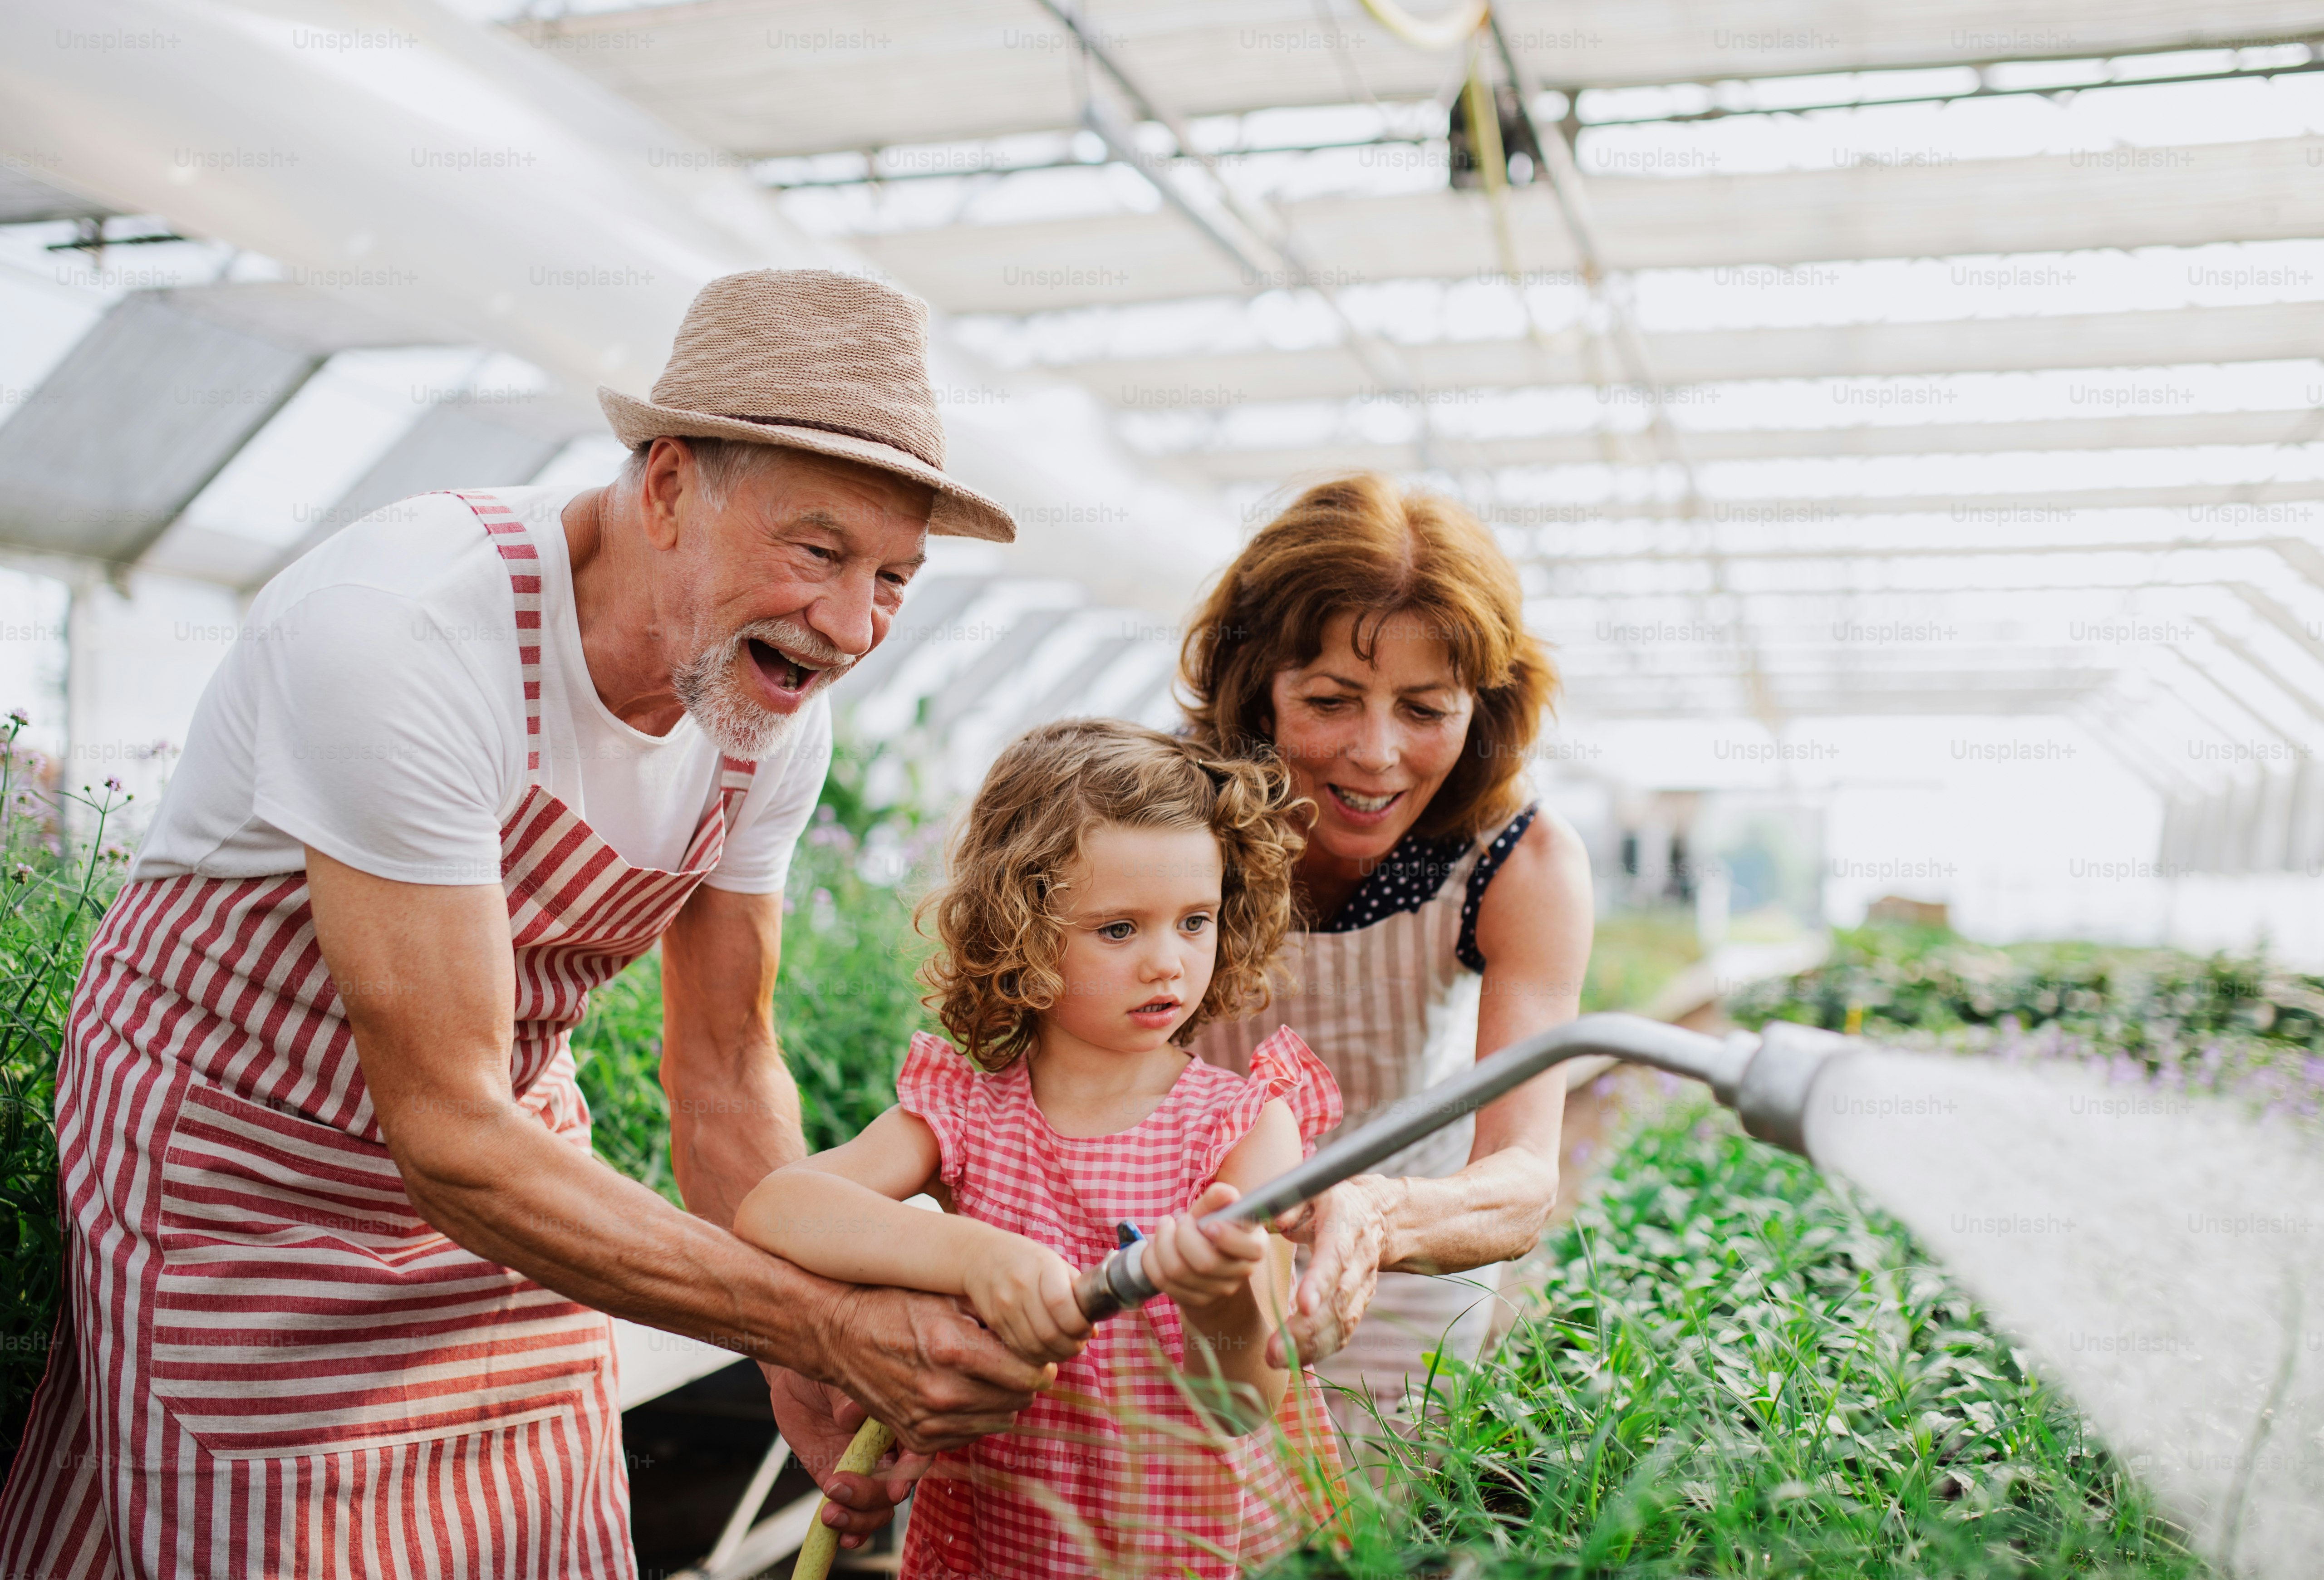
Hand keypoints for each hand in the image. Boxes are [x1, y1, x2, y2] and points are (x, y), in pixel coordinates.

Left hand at [764, 1367, 927, 1550]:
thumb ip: (847, 1395)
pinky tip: (840, 1534)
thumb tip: (850, 1416)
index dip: (913, 1469)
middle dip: (873, 1496)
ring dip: (859, 1517)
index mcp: (899, 1419)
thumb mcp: (834, 1375)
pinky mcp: (841, 1482)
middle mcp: (889, 1448)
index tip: (895, 1485)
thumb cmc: (825, 1370)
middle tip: (838, 1487)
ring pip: (881, 1506)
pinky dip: (853, 1530)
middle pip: (899, 1484)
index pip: (919, 1447)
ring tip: (829, 1512)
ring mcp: (866, 1469)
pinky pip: (855, 1513)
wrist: (796, 1378)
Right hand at [809, 1283, 1054, 1458]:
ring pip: (999, 1421)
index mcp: (953, 1349)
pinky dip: (974, 1416)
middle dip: (1024, 1380)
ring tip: (988, 1374)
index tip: (1040, 1353)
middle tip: (1014, 1360)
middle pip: (1019, 1400)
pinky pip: (970, 1436)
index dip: (1041, 1362)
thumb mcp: (945, 1293)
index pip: (1029, 1374)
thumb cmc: (892, 1303)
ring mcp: (928, 1420)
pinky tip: (962, 1390)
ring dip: (1002, 1399)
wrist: (837, 1333)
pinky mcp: (917, 1438)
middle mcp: (942, 1392)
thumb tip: (1040, 1324)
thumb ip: (992, 1310)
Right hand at [961, 1233, 1092, 1363]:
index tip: (1088, 1328)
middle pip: (1049, 1333)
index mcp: (1041, 1267)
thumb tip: (1094, 1327)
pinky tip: (1048, 1349)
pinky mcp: (996, 1322)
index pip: (1061, 1304)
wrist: (981, 1256)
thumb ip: (1077, 1291)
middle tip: (1080, 1342)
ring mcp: (1005, 1307)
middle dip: (1072, 1345)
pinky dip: (1039, 1357)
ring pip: (1035, 1348)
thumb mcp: (1056, 1263)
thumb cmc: (1027, 1259)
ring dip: (1057, 1355)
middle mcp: (1019, 1288)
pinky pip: (1020, 1350)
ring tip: (1066, 1347)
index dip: (1079, 1324)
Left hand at [1146, 1182, 1268, 1313]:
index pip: (1252, 1249)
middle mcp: (1241, 1272)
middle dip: (1182, 1236)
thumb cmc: (1210, 1229)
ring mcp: (1219, 1291)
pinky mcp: (1196, 1301)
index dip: (1227, 1237)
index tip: (1207, 1224)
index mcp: (1255, 1246)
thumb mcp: (1215, 1211)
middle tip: (1178, 1220)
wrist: (1203, 1263)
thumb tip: (1225, 1193)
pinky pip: (1164, 1282)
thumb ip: (1217, 1199)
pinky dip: (1152, 1260)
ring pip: (1179, 1272)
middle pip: (1205, 1263)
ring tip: (1164, 1229)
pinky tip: (1155, 1248)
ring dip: (1162, 1244)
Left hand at [1266, 1175, 1395, 1367]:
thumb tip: (1274, 1221)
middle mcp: (1360, 1261)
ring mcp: (1363, 1286)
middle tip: (1274, 1350)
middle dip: (1307, 1329)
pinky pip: (1344, 1332)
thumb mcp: (1312, 1189)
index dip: (1321, 1282)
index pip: (1336, 1257)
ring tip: (1276, 1359)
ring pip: (1343, 1322)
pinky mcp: (1359, 1304)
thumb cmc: (1331, 1201)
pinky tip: (1294, 1361)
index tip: (1303, 1305)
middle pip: (1339, 1301)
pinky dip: (1321, 1350)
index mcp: (1346, 1227)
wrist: (1376, 1216)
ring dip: (1311, 1346)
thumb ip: (1290, 1203)